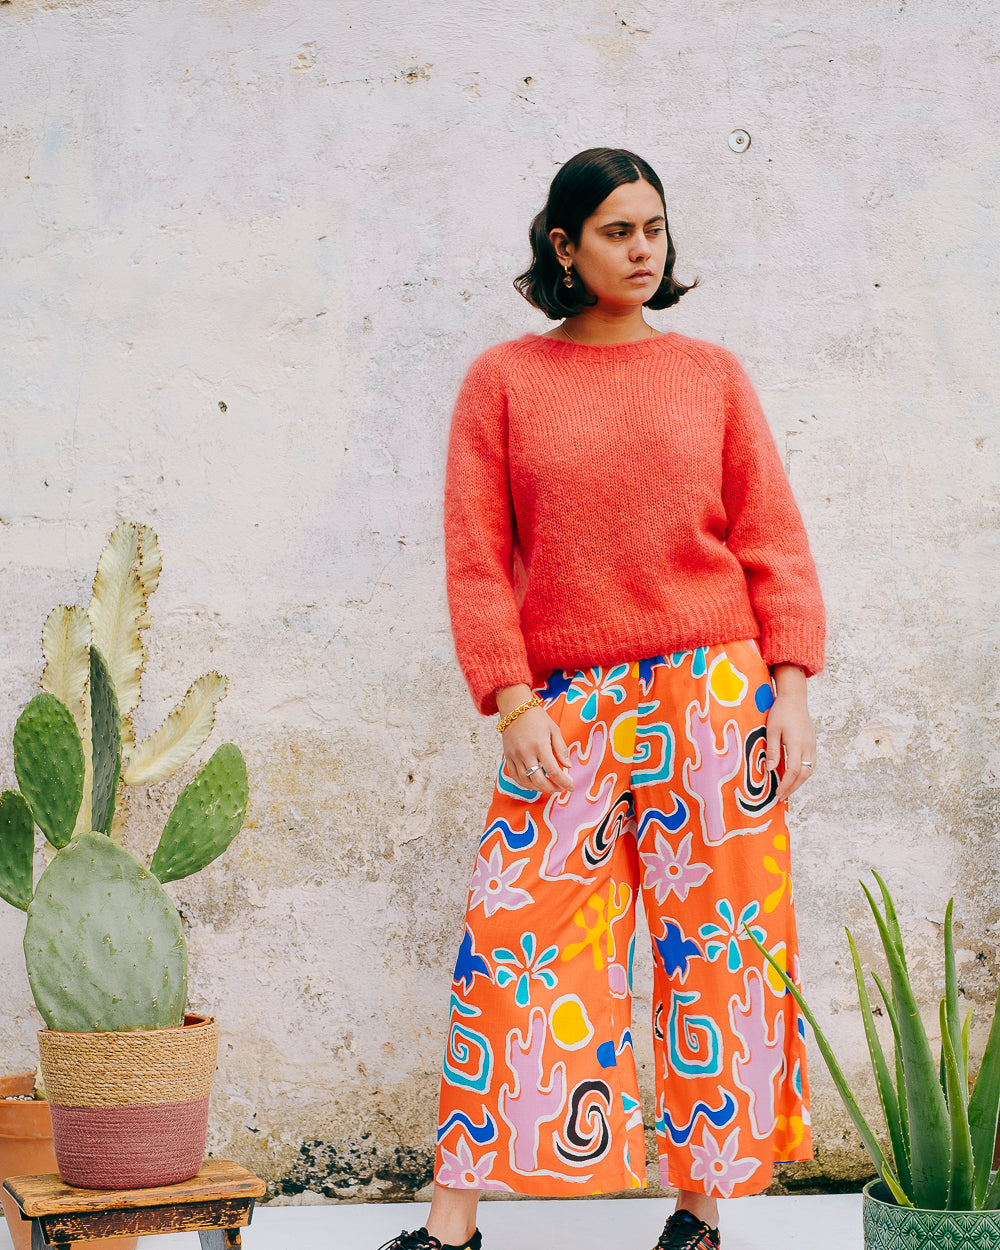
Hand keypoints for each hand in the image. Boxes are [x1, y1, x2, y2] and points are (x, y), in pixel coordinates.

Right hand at [496, 684, 574, 795]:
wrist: (515, 708)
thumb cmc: (537, 718)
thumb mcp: (554, 729)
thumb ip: (561, 749)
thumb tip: (568, 766)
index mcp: (540, 745)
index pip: (553, 770)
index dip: (564, 782)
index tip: (571, 787)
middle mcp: (526, 753)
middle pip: (539, 780)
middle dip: (552, 789)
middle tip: (560, 789)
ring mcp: (515, 756)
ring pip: (526, 781)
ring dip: (539, 788)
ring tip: (549, 787)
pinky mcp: (508, 757)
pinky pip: (515, 776)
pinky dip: (525, 784)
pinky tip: (534, 784)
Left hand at [766, 664, 815, 801]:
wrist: (794, 698)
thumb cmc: (780, 712)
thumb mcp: (771, 730)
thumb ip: (772, 750)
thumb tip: (771, 770)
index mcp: (797, 743)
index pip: (794, 771)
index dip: (786, 785)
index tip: (777, 794)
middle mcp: (808, 746)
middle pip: (804, 774)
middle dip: (793, 788)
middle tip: (781, 797)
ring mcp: (812, 745)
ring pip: (810, 770)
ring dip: (799, 782)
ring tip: (787, 789)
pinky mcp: (812, 743)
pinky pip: (811, 763)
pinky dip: (804, 773)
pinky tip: (795, 776)